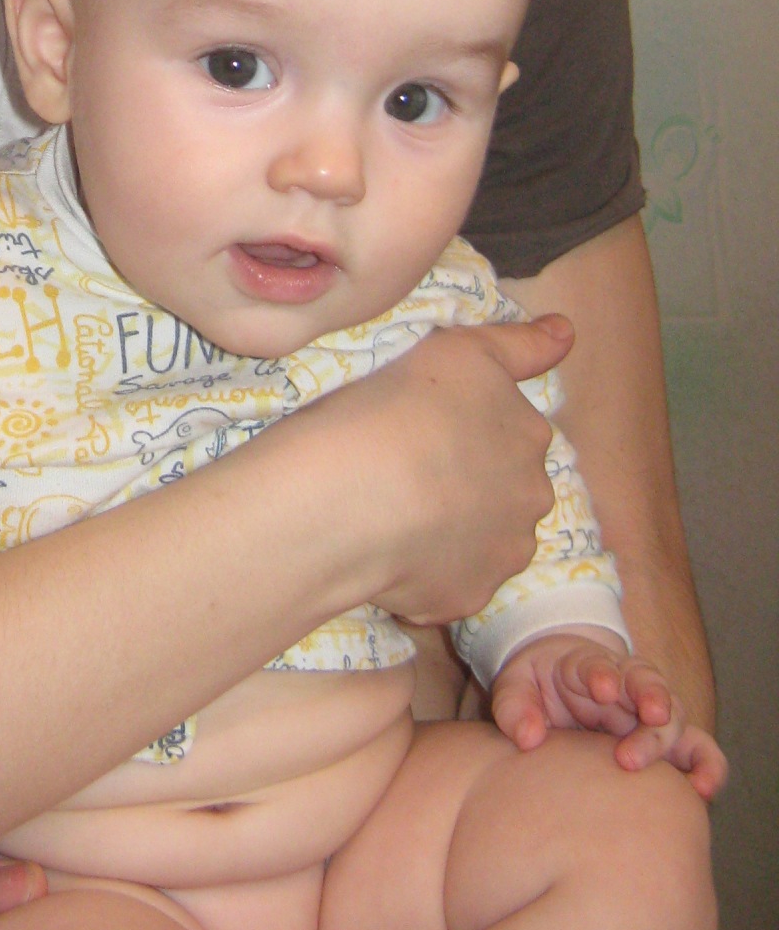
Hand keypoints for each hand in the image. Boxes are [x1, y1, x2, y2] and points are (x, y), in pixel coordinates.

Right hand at [356, 318, 571, 625]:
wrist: (360, 493)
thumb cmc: (404, 405)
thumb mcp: (461, 349)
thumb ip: (520, 345)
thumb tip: (568, 331)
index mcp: (528, 435)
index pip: (511, 432)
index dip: (469, 429)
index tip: (428, 427)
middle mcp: (530, 497)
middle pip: (504, 489)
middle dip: (469, 482)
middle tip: (408, 467)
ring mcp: (501, 554)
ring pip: (481, 539)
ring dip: (451, 530)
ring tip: (392, 512)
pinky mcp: (467, 598)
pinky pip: (448, 582)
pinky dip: (425, 571)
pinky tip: (386, 550)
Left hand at [492, 631, 726, 801]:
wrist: (561, 679)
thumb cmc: (538, 685)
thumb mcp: (515, 687)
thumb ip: (515, 708)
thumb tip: (528, 739)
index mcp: (586, 665)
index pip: (598, 663)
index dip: (602, 673)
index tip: (602, 687)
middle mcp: (626, 683)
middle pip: (647, 685)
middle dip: (648, 709)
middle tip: (629, 753)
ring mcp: (649, 709)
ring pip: (676, 715)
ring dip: (675, 743)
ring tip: (682, 775)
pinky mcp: (665, 737)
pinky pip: (697, 748)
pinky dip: (706, 765)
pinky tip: (704, 791)